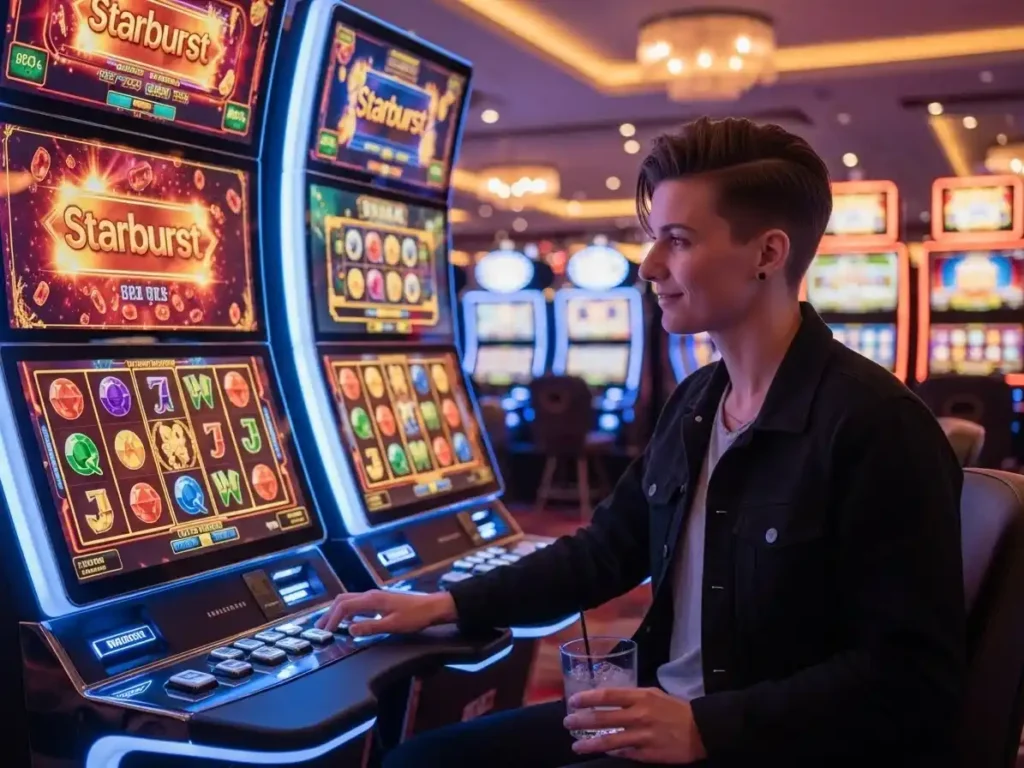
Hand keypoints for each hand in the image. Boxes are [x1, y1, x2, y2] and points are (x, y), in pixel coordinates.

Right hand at [315, 590, 456, 636]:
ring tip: (329, 624)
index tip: (325, 631)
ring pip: (349, 600)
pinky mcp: (380, 600)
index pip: (344, 606)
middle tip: (319, 627)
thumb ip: (370, 627)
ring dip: (337, 611)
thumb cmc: (415, 616)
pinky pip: (357, 603)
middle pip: (342, 600)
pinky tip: (347, 621)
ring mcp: (375, 596)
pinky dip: (347, 611)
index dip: (332, 619)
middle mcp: (371, 595)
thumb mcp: (392, 625)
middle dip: (329, 613)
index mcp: (372, 600)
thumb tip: (349, 630)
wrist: (432, 607)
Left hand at [564, 687, 706, 763]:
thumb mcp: (653, 694)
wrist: (701, 730)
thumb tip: (609, 700)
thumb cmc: (675, 709)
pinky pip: (623, 754)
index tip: (573, 701)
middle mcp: (639, 715)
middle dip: (581, 721)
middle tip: (567, 723)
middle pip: (602, 718)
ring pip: (609, 742)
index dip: (587, 698)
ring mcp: (642, 736)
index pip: (607, 695)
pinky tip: (601, 752)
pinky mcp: (647, 754)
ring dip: (589, 744)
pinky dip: (611, 753)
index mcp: (640, 697)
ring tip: (576, 745)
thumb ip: (631, 697)